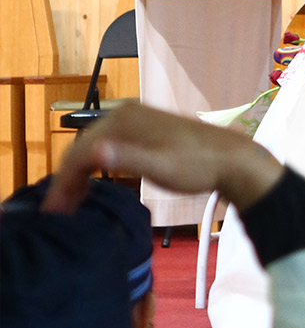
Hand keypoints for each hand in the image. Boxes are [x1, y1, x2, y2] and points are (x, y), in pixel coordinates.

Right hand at [42, 101, 282, 215]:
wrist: (228, 158)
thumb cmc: (196, 166)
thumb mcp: (161, 169)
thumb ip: (128, 160)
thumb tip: (95, 152)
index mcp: (124, 120)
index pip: (79, 151)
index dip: (62, 182)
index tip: (52, 212)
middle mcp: (124, 114)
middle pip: (82, 147)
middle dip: (67, 180)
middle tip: (57, 214)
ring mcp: (133, 119)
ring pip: (93, 147)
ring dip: (79, 175)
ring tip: (71, 205)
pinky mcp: (142, 129)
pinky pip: (107, 147)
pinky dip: (94, 166)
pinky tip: (93, 186)